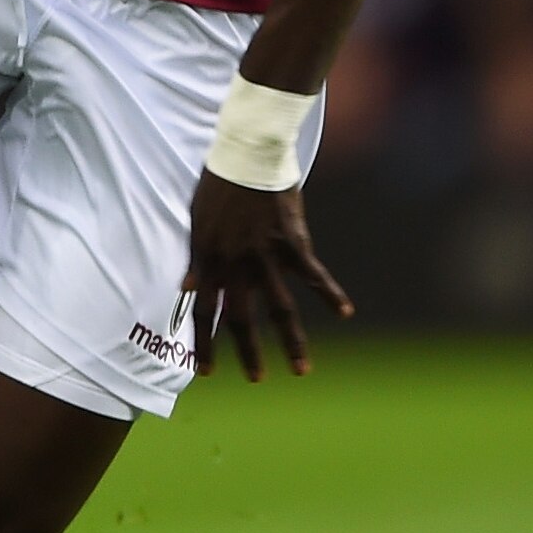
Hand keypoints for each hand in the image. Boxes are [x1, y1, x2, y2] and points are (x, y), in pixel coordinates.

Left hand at [186, 169, 353, 380]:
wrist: (247, 154)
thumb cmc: (219, 185)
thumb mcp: (196, 220)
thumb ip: (195, 256)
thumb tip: (188, 287)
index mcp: (208, 258)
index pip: (203, 311)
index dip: (204, 343)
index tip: (206, 371)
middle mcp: (236, 263)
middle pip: (240, 318)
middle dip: (247, 352)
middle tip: (255, 379)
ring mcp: (266, 255)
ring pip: (278, 308)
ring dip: (291, 342)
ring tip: (300, 370)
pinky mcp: (293, 242)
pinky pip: (313, 274)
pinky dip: (330, 294)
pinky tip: (344, 313)